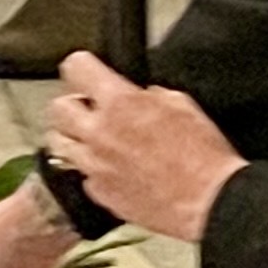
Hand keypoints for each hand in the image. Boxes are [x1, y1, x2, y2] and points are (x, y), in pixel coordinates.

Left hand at [41, 53, 246, 243]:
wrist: (209, 200)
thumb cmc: (203, 155)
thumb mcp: (182, 105)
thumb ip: (150, 96)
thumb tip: (140, 96)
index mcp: (120, 103)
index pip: (77, 69)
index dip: (81, 66)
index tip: (84, 70)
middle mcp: (100, 133)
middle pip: (58, 109)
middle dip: (71, 105)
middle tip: (87, 109)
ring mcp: (96, 166)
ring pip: (59, 145)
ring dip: (74, 138)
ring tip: (92, 140)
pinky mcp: (101, 194)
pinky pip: (83, 176)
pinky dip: (93, 171)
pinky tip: (112, 170)